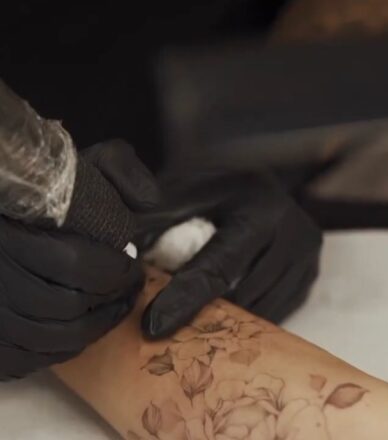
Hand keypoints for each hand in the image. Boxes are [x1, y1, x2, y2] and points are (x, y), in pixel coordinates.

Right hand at [0, 140, 157, 379]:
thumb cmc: (31, 188)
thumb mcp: (75, 164)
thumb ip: (117, 170)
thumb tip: (151, 202)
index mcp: (16, 233)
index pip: (77, 265)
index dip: (116, 272)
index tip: (134, 266)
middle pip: (65, 306)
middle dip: (110, 301)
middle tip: (131, 289)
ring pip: (46, 339)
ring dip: (90, 330)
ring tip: (112, 311)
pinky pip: (22, 358)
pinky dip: (55, 352)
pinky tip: (76, 334)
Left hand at [139, 170, 321, 338]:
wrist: (259, 182)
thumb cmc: (218, 185)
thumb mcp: (186, 189)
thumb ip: (156, 219)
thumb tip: (122, 257)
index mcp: (260, 211)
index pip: (218, 268)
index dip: (184, 300)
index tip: (152, 328)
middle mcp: (294, 235)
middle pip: (243, 296)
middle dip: (205, 316)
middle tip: (169, 328)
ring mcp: (307, 259)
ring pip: (262, 310)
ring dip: (228, 319)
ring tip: (198, 318)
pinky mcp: (310, 276)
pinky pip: (277, 311)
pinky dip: (248, 315)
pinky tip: (227, 310)